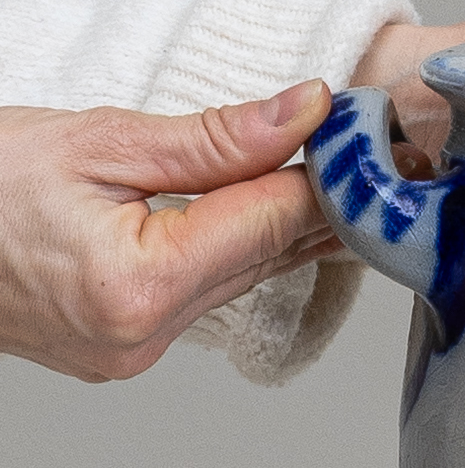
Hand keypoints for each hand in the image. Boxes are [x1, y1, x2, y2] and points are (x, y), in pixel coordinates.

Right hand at [0, 82, 336, 380]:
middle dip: (313, 199)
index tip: (362, 134)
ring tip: (328, 175)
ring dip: (280, 229)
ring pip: (239, 281)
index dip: (323, 173)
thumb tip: (303, 113)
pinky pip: (200, 297)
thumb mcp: (96, 140)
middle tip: (364, 150)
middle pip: (264, 257)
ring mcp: (130, 355)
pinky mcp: (119, 353)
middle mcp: (141, 337)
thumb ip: (212, 138)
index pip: (270, 221)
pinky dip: (231, 254)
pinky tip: (262, 218)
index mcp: (138, 285)